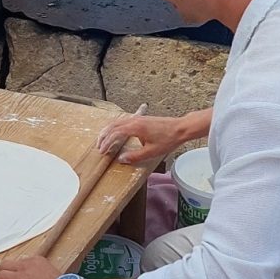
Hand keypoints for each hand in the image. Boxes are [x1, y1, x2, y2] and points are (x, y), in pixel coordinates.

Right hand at [97, 108, 212, 163]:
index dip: (107, 143)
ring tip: (104, 139)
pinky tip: (116, 131)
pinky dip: (116, 127)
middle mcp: (134, 120)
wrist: (180, 128)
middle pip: (113, 126)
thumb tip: (121, 159)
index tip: (102, 151)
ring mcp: (138, 118)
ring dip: (109, 130)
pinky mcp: (141, 119)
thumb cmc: (168, 139)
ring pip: (117, 122)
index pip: (115, 134)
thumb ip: (135, 156)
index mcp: (135, 127)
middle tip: (99, 146)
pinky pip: (124, 121)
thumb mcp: (151, 152)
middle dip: (104, 136)